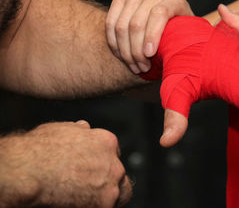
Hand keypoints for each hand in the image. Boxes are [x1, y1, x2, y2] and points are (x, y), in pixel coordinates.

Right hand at [0, 121, 131, 206]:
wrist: (28, 171)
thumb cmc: (38, 150)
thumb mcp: (62, 129)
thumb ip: (79, 130)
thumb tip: (84, 127)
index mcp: (106, 142)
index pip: (114, 152)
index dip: (102, 161)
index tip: (94, 167)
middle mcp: (113, 163)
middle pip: (119, 174)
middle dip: (111, 179)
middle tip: (96, 186)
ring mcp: (110, 186)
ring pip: (120, 194)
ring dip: (108, 196)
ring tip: (92, 199)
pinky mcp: (103, 204)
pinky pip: (106, 207)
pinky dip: (95, 206)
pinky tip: (80, 205)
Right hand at [105, 0, 193, 73]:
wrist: (167, 21)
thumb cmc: (180, 35)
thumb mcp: (189, 37)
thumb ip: (190, 42)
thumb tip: (197, 57)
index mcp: (174, 0)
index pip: (159, 14)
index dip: (152, 35)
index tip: (149, 55)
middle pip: (137, 23)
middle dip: (136, 51)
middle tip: (142, 69)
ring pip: (121, 25)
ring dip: (125, 51)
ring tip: (134, 67)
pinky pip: (110, 23)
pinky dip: (114, 43)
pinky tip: (122, 57)